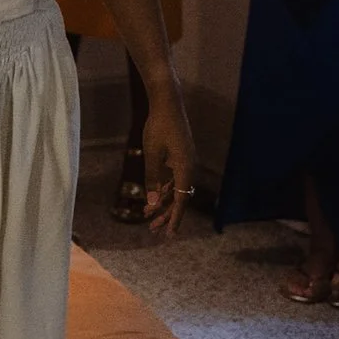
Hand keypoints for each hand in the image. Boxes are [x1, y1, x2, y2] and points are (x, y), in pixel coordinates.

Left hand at [139, 95, 197, 234]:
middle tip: (153, 230)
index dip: (174, 218)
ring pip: (175, 189)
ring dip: (162, 202)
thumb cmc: (158, 128)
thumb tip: (152, 202)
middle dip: (166, 214)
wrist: (167, 104)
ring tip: (148, 217)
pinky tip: (154, 199)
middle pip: (178, 198)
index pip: (181, 201)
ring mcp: (185, 163)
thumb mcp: (152, 154)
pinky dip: (163, 189)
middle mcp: (189, 169)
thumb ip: (152, 179)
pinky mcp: (179, 158)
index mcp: (186, 170)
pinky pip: (173, 179)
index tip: (170, 234)